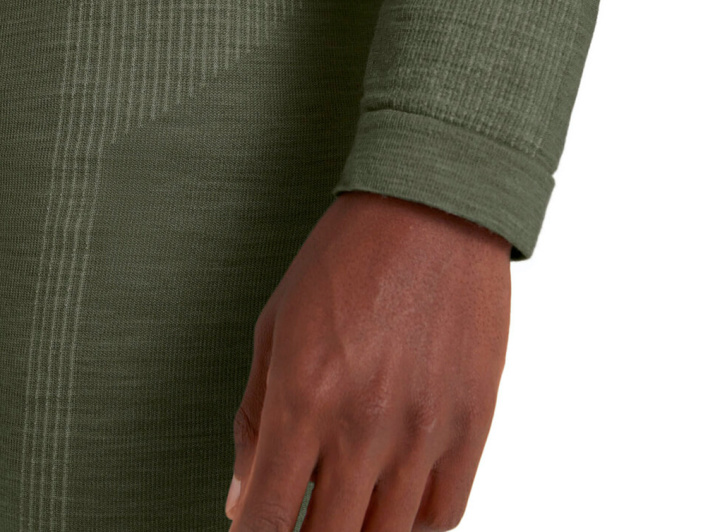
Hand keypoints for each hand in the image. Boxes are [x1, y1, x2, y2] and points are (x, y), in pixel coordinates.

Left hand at [226, 189, 511, 531]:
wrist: (431, 210)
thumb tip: (238, 500)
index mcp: (303, 397)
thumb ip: (253, 419)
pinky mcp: (472, 424)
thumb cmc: (345, 258)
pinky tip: (393, 503)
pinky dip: (413, 524)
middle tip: (298, 523)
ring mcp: (424, 430)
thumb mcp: (276, 325)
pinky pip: (445, 514)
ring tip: (344, 510)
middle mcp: (363, 426)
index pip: (265, 521)